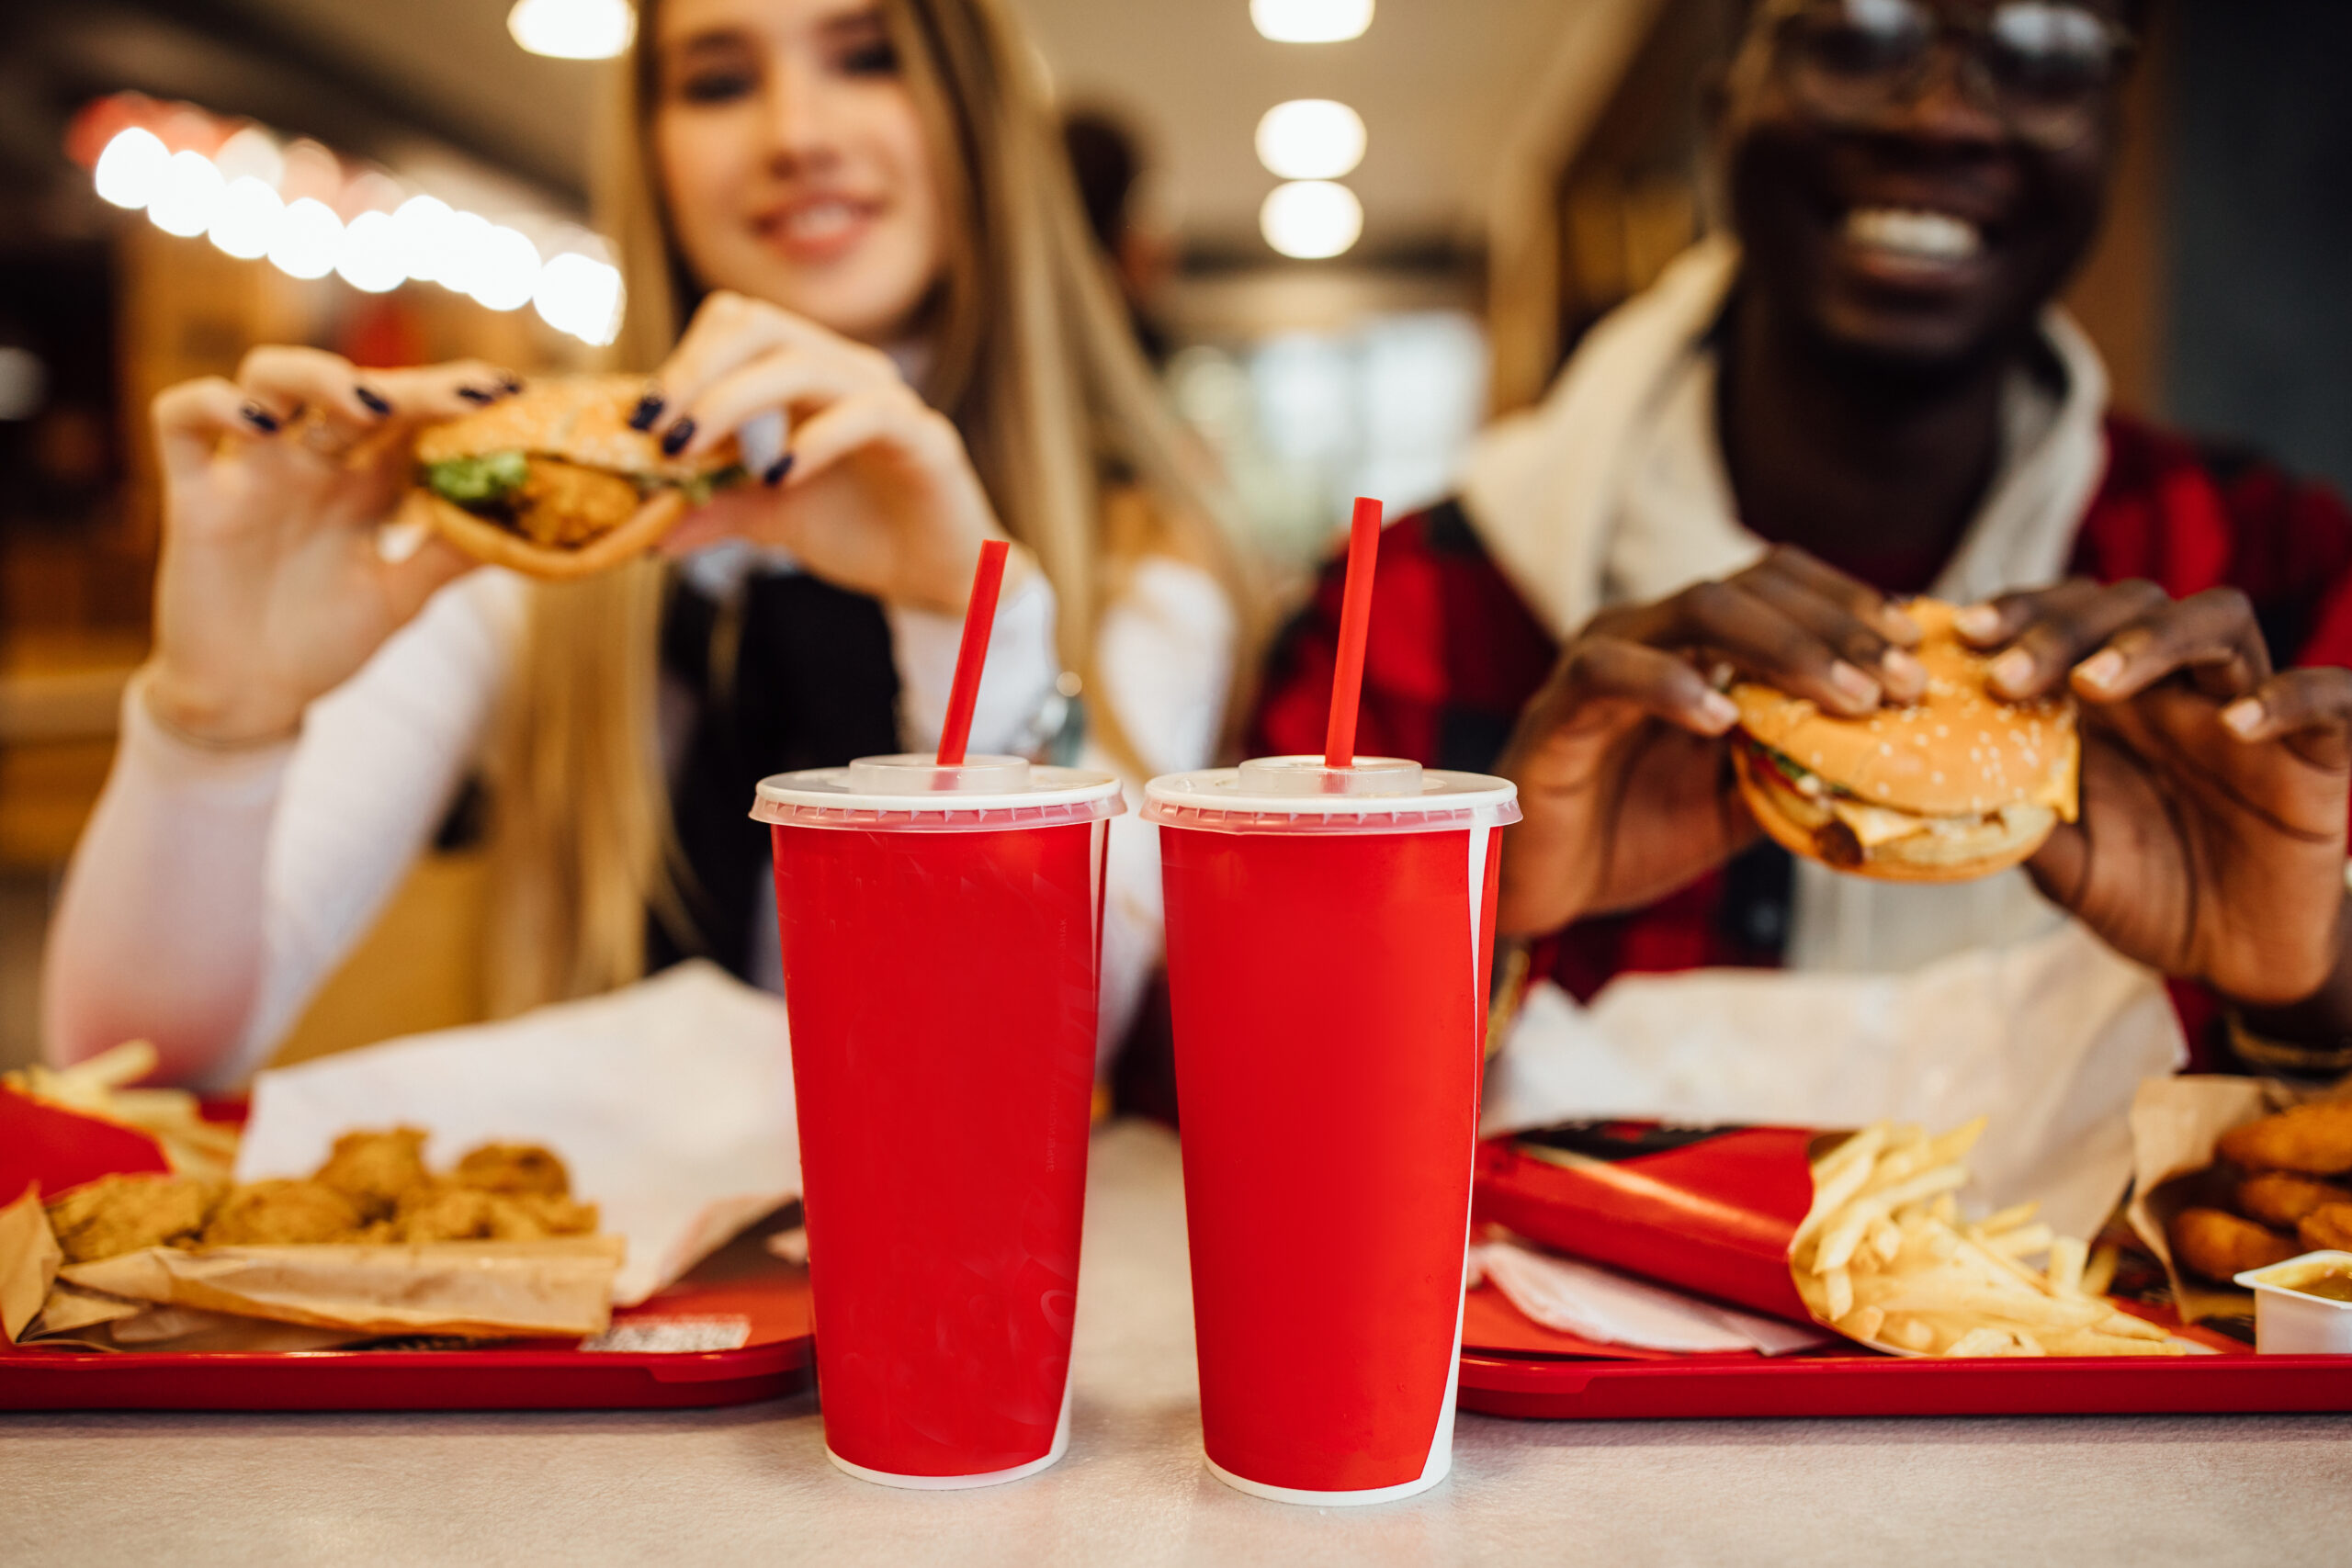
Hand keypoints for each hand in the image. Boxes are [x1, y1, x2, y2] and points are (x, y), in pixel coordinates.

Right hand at [147, 349, 520, 744]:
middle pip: (354, 392)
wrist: (252, 699)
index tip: (509, 392)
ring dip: (317, 376)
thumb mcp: (398, 600)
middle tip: (465, 394)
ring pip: (268, 380)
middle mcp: (311, 466)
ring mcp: (252, 474)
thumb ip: (448, 559)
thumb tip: (527, 529)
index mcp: (364, 486)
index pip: (410, 419)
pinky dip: (210, 405)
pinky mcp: (195, 497)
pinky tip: (257, 424)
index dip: (453, 398)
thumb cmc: (323, 643)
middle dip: (410, 386)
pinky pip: (179, 422)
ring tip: (367, 403)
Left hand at [634, 291, 1012, 612]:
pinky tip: (780, 477)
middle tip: (660, 430)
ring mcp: (885, 397)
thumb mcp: (771, 517)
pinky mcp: (922, 436)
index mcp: (805, 372)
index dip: (681, 361)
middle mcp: (843, 368)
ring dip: (733, 402)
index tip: (642, 422)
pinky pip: (867, 414)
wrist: (937, 577)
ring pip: (801, 363)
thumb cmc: (860, 530)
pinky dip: (814, 440)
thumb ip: (715, 510)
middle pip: (758, 324)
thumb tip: (646, 530)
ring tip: (694, 452)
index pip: (734, 324)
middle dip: (696, 371)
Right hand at [1496, 546, 1925, 934]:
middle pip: (1751, 585)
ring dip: (1785, 648)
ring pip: (1698, 611)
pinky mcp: (1560, 706)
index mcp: (1691, 644)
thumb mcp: (1739, 802)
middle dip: (1838, 627)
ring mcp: (1602, 661)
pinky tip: (1725, 719)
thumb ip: (1797, 767)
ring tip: (1845, 698)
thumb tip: (1893, 763)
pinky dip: (1674, 686)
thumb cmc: (1630, 836)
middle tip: (1901, 682)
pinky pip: (1614, 672)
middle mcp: (1648, 634)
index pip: (1778, 584)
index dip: (1850, 602)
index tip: (1917, 647)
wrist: (1537, 887)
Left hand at [1959, 581, 2351, 1004]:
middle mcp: (2176, 689)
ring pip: (2219, 620)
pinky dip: (2289, 697)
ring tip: (2093, 683)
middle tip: (2007, 674)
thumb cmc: (2147, 895)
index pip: (2070, 618)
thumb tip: (1939, 801)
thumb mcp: (2068, 867)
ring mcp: (2248, 710)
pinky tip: (2237, 722)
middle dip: (2064, 625)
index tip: (1960, 631)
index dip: (2019, 613)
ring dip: (2152, 639)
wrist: (2236, 958)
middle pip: (2133, 604)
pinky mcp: (2321, 754)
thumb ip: (2021, 826)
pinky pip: (2329, 700)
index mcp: (2111, 702)